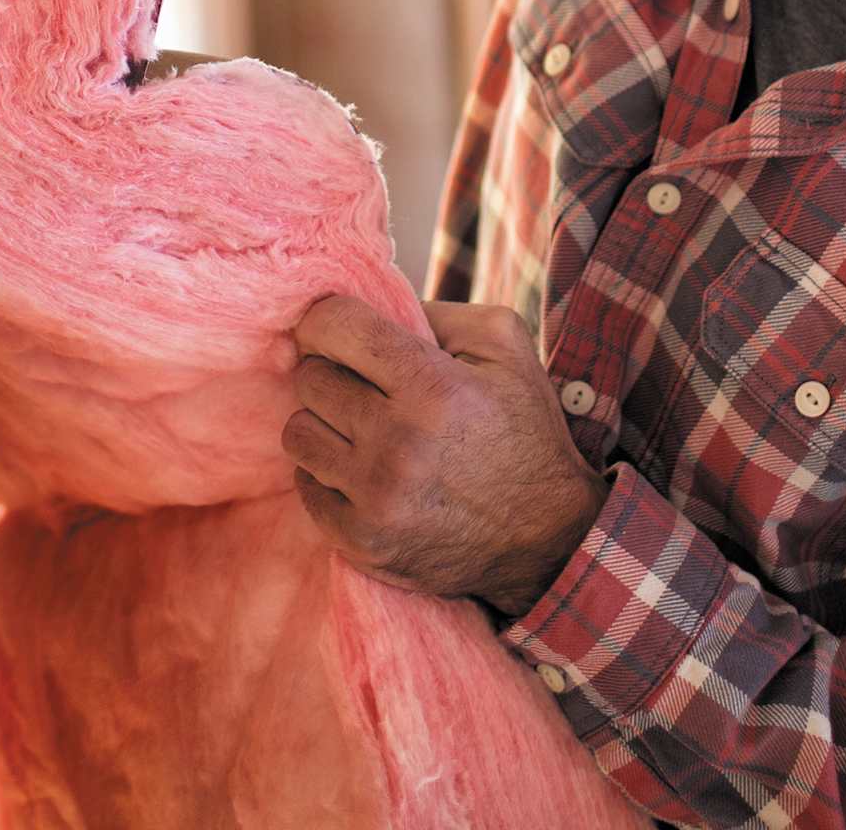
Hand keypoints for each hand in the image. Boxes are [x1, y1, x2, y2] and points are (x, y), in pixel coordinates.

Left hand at [283, 295, 609, 619]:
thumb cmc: (523, 429)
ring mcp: (376, 499)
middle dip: (330, 371)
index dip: (326, 320)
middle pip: (309, 379)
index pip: (334, 326)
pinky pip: (306, 487)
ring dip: (324, 424)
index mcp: (433, 387)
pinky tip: (367, 472)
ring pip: (296, 433)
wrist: (548, 538)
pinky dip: (329, 475)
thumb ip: (436, 312)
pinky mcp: (362, 543)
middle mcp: (398, 444)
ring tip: (360, 429)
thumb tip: (368, 302)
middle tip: (362, 384)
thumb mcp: (504, 347)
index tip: (335, 331)